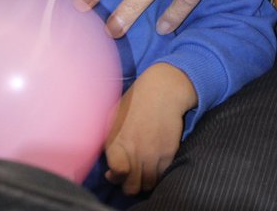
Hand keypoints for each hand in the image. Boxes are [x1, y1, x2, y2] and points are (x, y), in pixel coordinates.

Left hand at [104, 64, 195, 194]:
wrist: (162, 89)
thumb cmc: (135, 101)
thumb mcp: (112, 117)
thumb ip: (108, 142)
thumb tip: (108, 170)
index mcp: (117, 142)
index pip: (116, 175)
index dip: (115, 177)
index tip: (117, 172)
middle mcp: (134, 151)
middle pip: (132, 187)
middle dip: (131, 184)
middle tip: (132, 175)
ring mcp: (153, 154)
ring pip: (149, 185)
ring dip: (146, 180)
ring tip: (144, 169)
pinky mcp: (169, 153)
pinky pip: (163, 176)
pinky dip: (159, 174)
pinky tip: (156, 163)